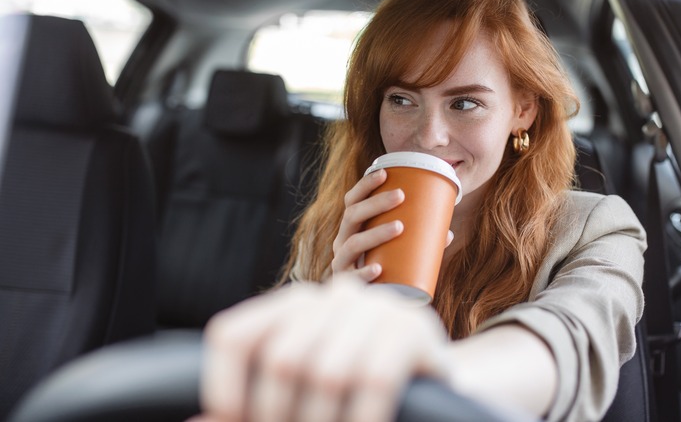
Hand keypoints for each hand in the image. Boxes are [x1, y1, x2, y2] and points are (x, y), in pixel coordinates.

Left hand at [199, 274, 449, 421]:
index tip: (234, 421)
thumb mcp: (301, 393)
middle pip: (281, 359)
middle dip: (279, 417)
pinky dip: (362, 419)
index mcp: (293, 305)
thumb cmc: (356, 393)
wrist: (433, 383)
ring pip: (327, 373)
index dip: (223, 386)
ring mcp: (377, 308)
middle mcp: (332, 296)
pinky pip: (374, 380)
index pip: (233, 334)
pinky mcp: (413, 330)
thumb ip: (254, 405)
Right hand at [330, 169, 453, 280]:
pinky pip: (352, 277)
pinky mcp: (345, 284)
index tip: (385, 173)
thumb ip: (417, 241)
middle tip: (401, 196)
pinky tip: (378, 269)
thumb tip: (447, 232)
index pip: (352, 201)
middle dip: (376, 203)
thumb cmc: (382, 269)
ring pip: (353, 243)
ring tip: (400, 226)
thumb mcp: (394, 250)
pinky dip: (364, 272)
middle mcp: (342, 242)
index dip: (365, 185)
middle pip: (352, 215)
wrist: (365, 303)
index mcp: (351, 229)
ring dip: (375, 232)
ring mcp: (341, 262)